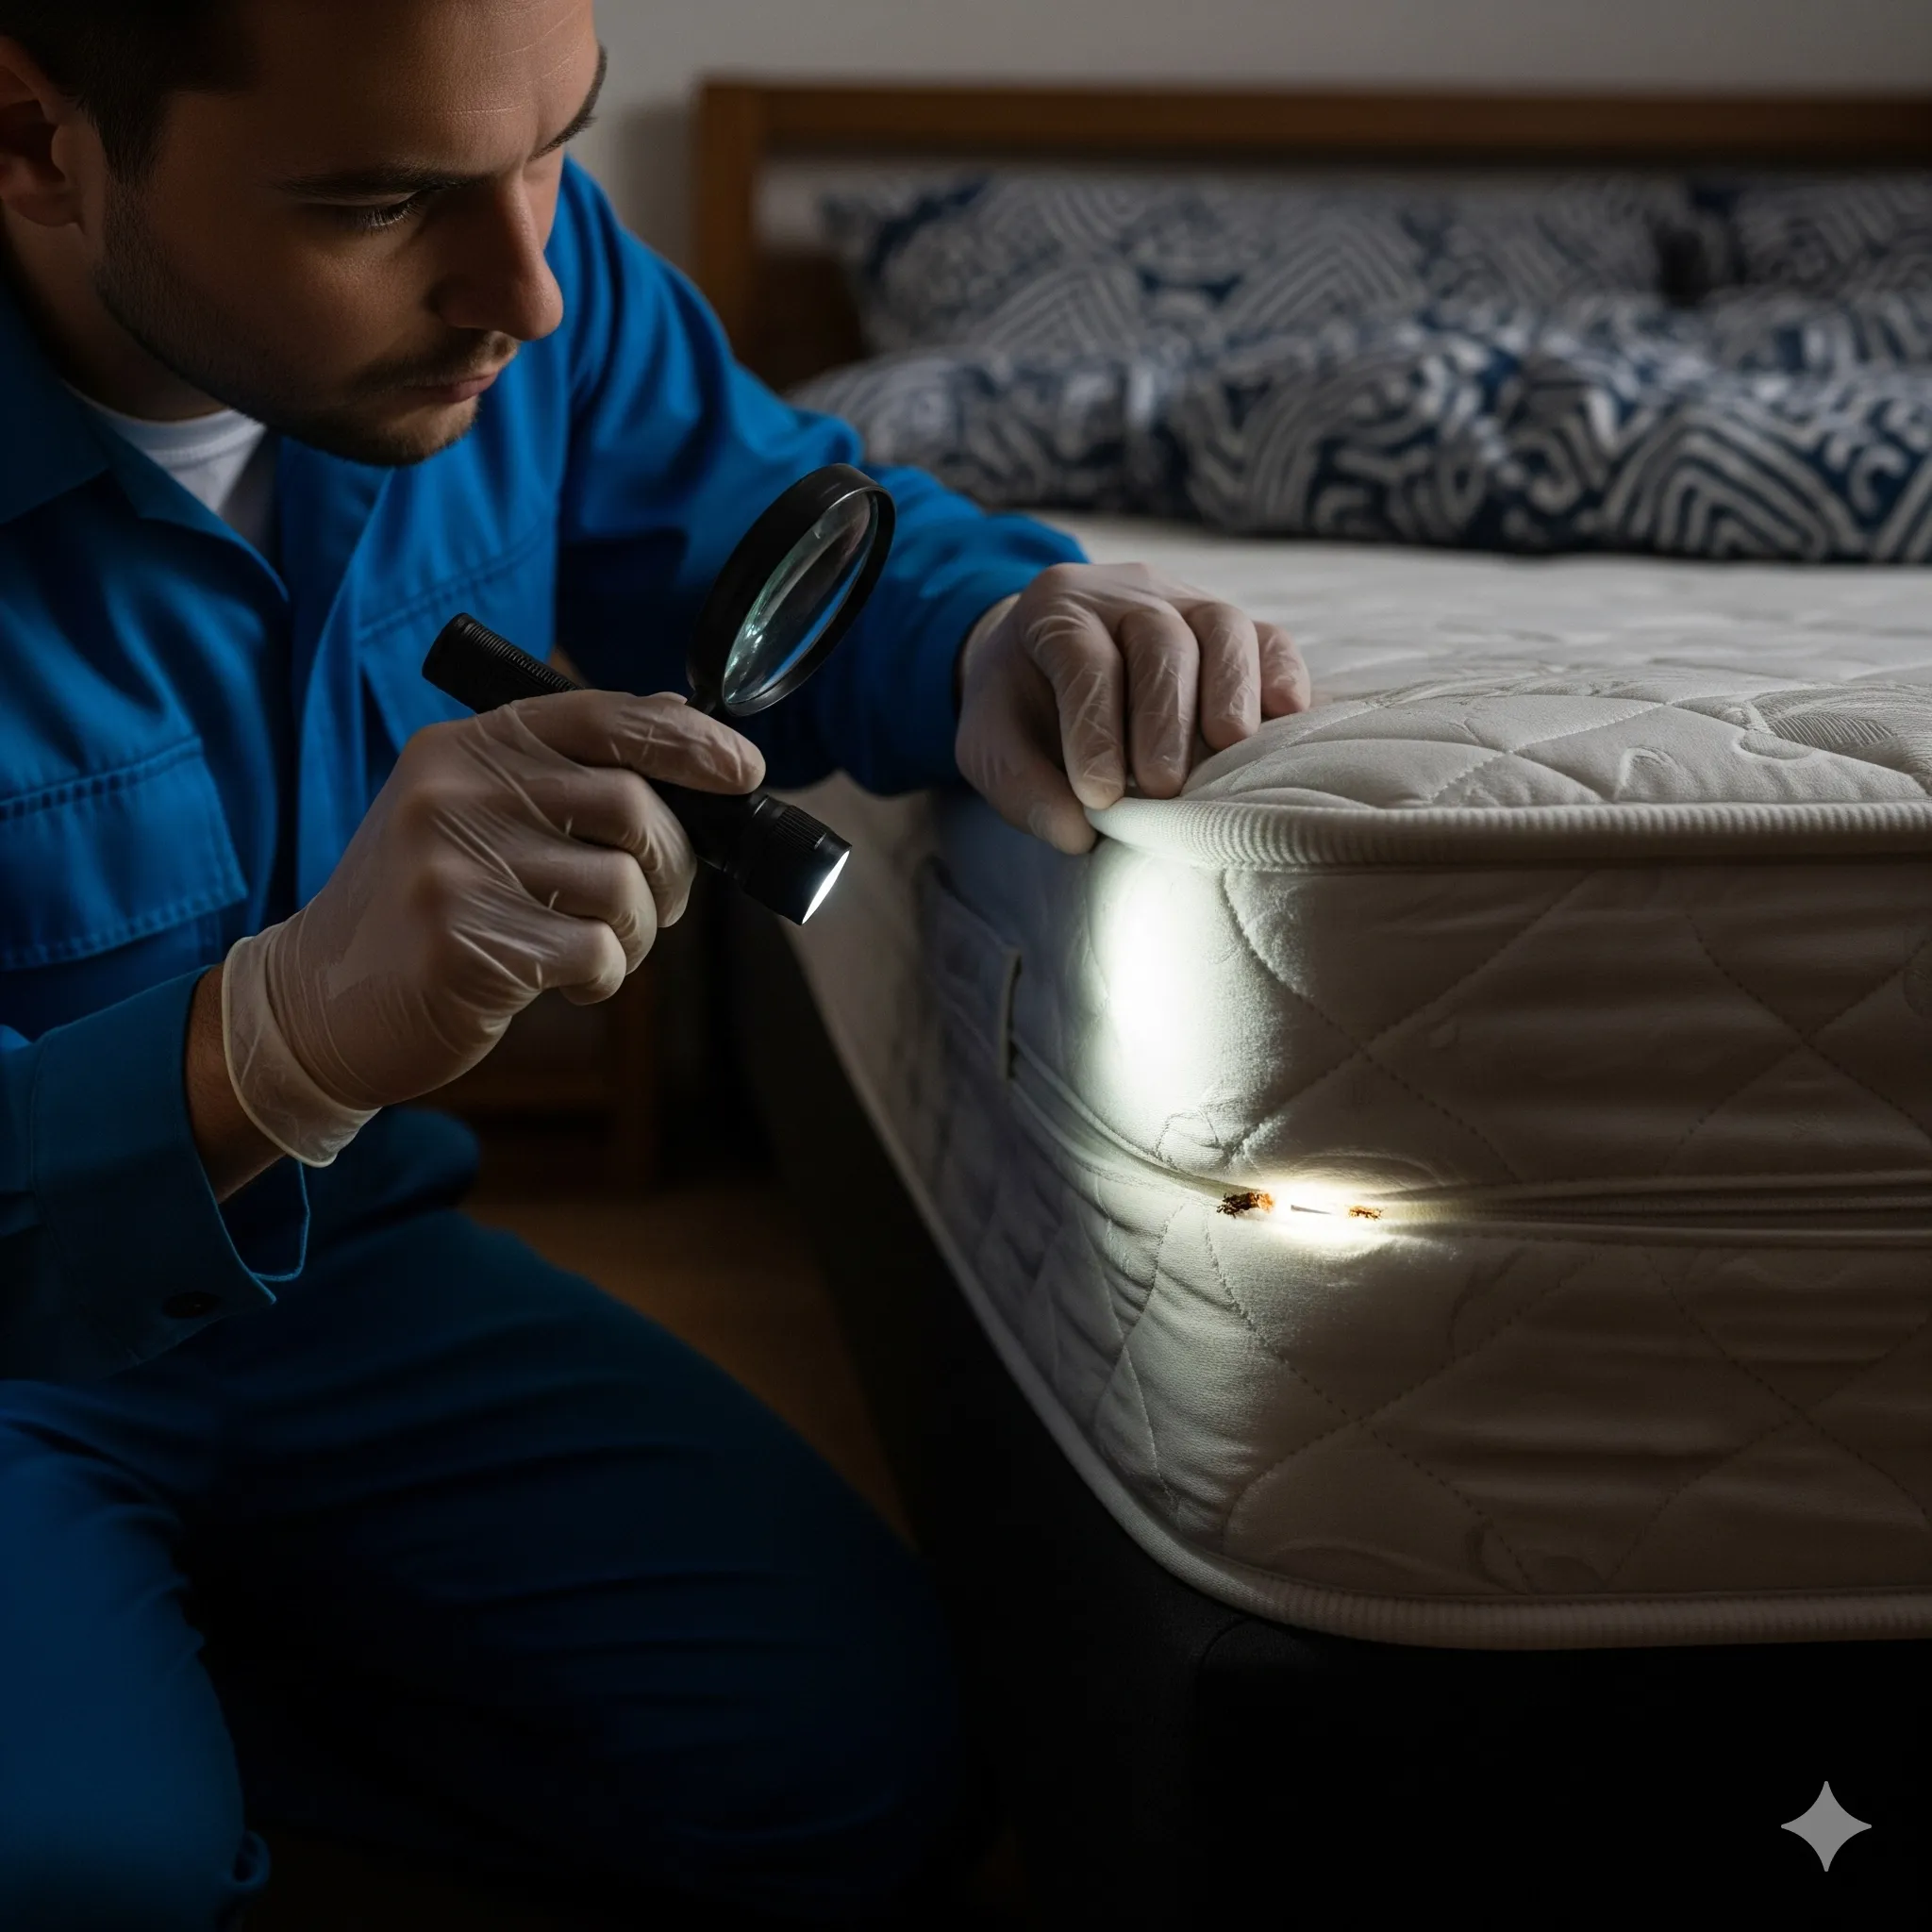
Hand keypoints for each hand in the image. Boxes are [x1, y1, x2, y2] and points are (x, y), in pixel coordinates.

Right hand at [220, 691, 761, 1164]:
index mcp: (465, 747)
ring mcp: (454, 866)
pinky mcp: (463, 943)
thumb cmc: (424, 909)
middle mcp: (456, 792)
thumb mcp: (476, 815)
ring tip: (596, 948)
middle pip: (632, 805)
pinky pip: (596, 953)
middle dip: (673, 864)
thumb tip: (678, 714)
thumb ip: (565, 769)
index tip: (743, 771)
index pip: (600, 714)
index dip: (687, 739)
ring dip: (636, 933)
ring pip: (623, 886)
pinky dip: (604, 977)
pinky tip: (566, 984)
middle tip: (657, 902)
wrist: (317, 1005)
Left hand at [955, 562, 1310, 853]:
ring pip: (1222, 628)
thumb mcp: (991, 746)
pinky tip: (1284, 716)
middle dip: (1165, 719)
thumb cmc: (1021, 710)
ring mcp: (1188, 602)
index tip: (1099, 795)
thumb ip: (1020, 785)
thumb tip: (1077, 834)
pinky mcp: (1233, 628)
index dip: (1095, 726)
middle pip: (1160, 641)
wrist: (1043, 665)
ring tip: (1228, 753)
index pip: (1084, 659)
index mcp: (1057, 610)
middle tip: (1162, 788)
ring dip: (1230, 695)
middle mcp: (1127, 594)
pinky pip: (1269, 639)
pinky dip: (1281, 675)